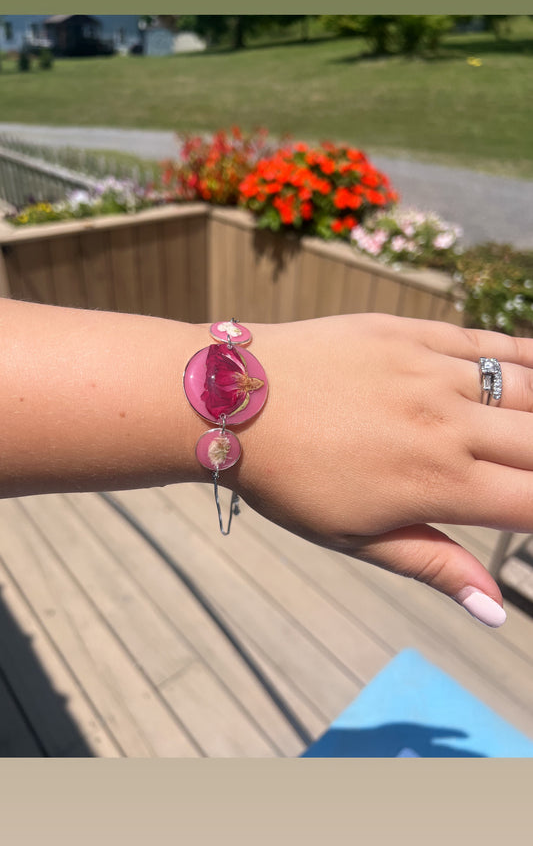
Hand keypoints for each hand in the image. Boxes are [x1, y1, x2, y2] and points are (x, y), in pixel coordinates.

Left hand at [231, 313, 532, 625]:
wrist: (233, 400)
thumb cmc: (288, 480)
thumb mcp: (354, 537)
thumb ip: (433, 564)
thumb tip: (495, 610)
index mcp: (437, 484)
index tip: (531, 514)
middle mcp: (448, 425)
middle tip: (526, 475)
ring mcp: (433, 372)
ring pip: (527, 388)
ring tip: (526, 434)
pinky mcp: (413, 333)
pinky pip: (488, 340)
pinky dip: (526, 356)